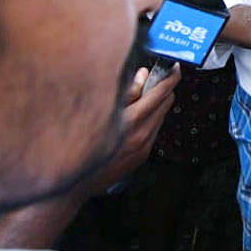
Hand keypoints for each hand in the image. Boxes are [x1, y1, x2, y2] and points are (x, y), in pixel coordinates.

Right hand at [90, 64, 179, 190]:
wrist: (74, 183)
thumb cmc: (82, 142)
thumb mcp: (102, 110)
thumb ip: (127, 92)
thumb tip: (143, 74)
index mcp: (131, 122)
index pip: (160, 94)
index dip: (170, 78)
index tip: (175, 68)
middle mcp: (141, 136)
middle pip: (165, 104)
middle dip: (164, 89)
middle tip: (157, 78)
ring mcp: (143, 148)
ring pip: (160, 117)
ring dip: (157, 104)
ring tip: (143, 96)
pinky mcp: (142, 156)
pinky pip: (153, 130)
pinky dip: (150, 119)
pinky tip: (135, 116)